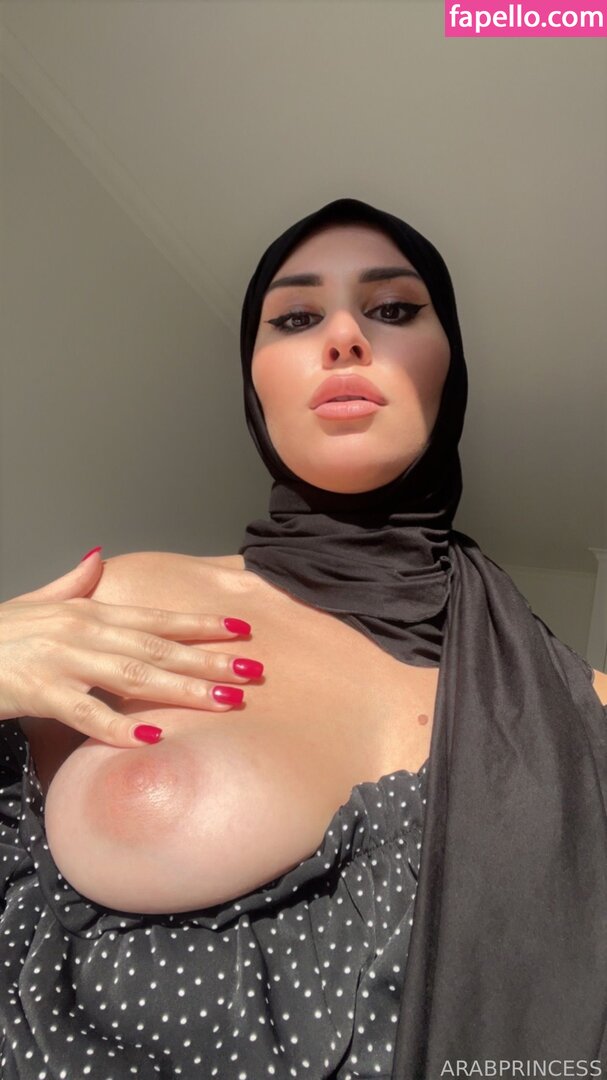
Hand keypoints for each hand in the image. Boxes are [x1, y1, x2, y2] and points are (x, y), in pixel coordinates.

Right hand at [0, 549, 261, 746]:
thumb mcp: (38, 602)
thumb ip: (74, 583)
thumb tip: (99, 557)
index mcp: (88, 611)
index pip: (156, 618)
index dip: (200, 625)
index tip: (241, 630)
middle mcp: (82, 630)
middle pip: (157, 647)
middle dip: (208, 660)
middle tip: (252, 672)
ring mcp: (62, 660)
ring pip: (133, 675)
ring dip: (182, 690)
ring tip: (224, 702)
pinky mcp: (39, 691)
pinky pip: (86, 711)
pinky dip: (119, 726)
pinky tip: (153, 739)